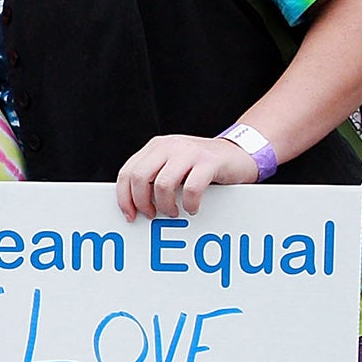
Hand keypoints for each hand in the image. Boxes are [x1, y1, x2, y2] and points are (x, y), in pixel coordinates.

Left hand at [116, 134, 257, 220]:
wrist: (238, 153)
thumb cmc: (202, 166)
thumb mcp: (173, 165)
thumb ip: (154, 176)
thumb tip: (133, 205)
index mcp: (156, 147)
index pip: (127, 171)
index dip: (124, 197)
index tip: (130, 215)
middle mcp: (169, 146)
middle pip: (139, 177)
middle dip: (142, 203)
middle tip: (153, 215)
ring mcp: (189, 152)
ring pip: (162, 184)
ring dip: (166, 206)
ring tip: (174, 212)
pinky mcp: (209, 162)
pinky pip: (191, 188)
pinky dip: (190, 204)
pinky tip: (193, 208)